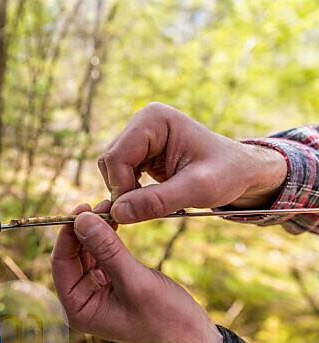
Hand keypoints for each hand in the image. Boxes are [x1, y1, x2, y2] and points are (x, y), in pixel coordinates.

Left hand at [51, 201, 222, 342]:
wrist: (193, 339)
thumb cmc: (166, 319)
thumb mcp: (135, 281)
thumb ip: (107, 249)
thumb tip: (82, 219)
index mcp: (78, 308)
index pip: (60, 264)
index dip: (68, 234)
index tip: (82, 208)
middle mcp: (81, 300)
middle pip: (71, 256)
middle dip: (84, 229)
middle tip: (101, 204)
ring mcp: (95, 292)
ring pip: (85, 252)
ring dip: (95, 230)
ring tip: (110, 208)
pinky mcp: (110, 284)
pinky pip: (100, 256)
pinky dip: (106, 238)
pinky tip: (115, 223)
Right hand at [98, 102, 286, 223]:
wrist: (242, 171)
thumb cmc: (227, 173)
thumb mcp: (196, 189)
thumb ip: (156, 201)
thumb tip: (117, 213)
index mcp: (153, 119)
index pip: (116, 157)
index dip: (121, 188)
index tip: (138, 212)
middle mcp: (142, 122)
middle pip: (109, 162)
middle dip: (122, 190)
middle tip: (146, 210)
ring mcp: (139, 136)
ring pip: (111, 170)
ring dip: (125, 192)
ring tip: (153, 204)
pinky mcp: (140, 152)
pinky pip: (119, 175)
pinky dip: (129, 191)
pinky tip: (150, 199)